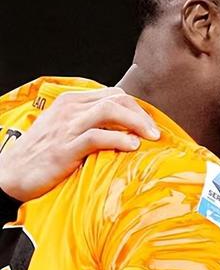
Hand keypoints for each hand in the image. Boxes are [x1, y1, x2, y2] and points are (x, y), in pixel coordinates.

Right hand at [0, 87, 158, 201]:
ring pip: (110, 111)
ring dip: (137, 123)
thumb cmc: (42, 155)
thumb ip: (91, 124)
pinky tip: (132, 146)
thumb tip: (124, 129)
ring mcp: (67, 126)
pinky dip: (119, 140)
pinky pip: (98, 136)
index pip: (113, 95)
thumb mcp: (67, 131)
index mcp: (72, 101)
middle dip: (141, 114)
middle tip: (155, 132)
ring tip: (151, 137)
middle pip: (116, 99)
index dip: (136, 108)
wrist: (10, 175)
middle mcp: (70, 109)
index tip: (150, 124)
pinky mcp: (65, 147)